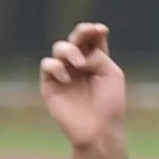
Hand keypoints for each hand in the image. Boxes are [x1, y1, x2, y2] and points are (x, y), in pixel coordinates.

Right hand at [40, 22, 128, 158]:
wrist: (99, 129)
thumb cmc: (110, 104)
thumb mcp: (111, 74)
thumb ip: (97, 56)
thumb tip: (80, 53)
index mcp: (96, 61)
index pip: (92, 39)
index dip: (93, 31)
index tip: (100, 29)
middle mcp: (79, 64)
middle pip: (75, 39)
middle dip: (81, 33)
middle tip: (88, 33)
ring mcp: (64, 73)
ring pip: (59, 48)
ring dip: (69, 50)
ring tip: (79, 63)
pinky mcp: (50, 85)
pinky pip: (47, 65)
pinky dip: (56, 67)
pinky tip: (67, 78)